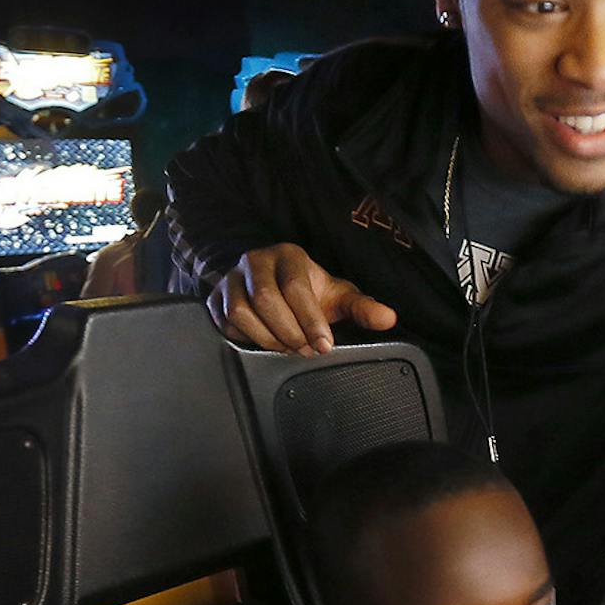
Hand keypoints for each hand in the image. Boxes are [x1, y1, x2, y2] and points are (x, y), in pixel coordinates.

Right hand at [206, 242, 397, 354]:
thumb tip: (388, 318)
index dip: (310, 320)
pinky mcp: (215, 297)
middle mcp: (256, 260)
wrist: (273, 286)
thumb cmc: (310, 293)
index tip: (324, 345)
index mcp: (289, 255)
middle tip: (305, 349)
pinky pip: (225, 322)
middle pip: (266, 300)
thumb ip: (362, 307)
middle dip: (289, 332)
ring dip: (267, 338)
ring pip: (241, 312)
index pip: (295, 287)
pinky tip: (266, 341)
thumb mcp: (338, 297)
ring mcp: (231, 277)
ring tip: (287, 347)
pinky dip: (247, 338)